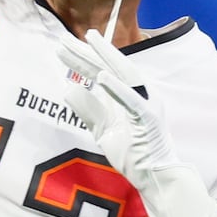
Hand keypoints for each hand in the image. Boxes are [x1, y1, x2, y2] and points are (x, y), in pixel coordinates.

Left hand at [58, 29, 180, 194]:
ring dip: (106, 57)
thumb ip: (89, 110)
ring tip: (89, 41)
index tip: (61, 47)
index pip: (100, 71)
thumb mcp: (103, 131)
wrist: (156, 178)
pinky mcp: (149, 118)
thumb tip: (68, 89)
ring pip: (124, 74)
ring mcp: (146, 104)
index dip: (81, 59)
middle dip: (87, 51)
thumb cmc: (133, 154)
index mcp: (127, 95)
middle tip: (64, 38)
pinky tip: (102, 76)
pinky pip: (132, 101)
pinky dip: (118, 88)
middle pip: (110, 67)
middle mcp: (138, 94)